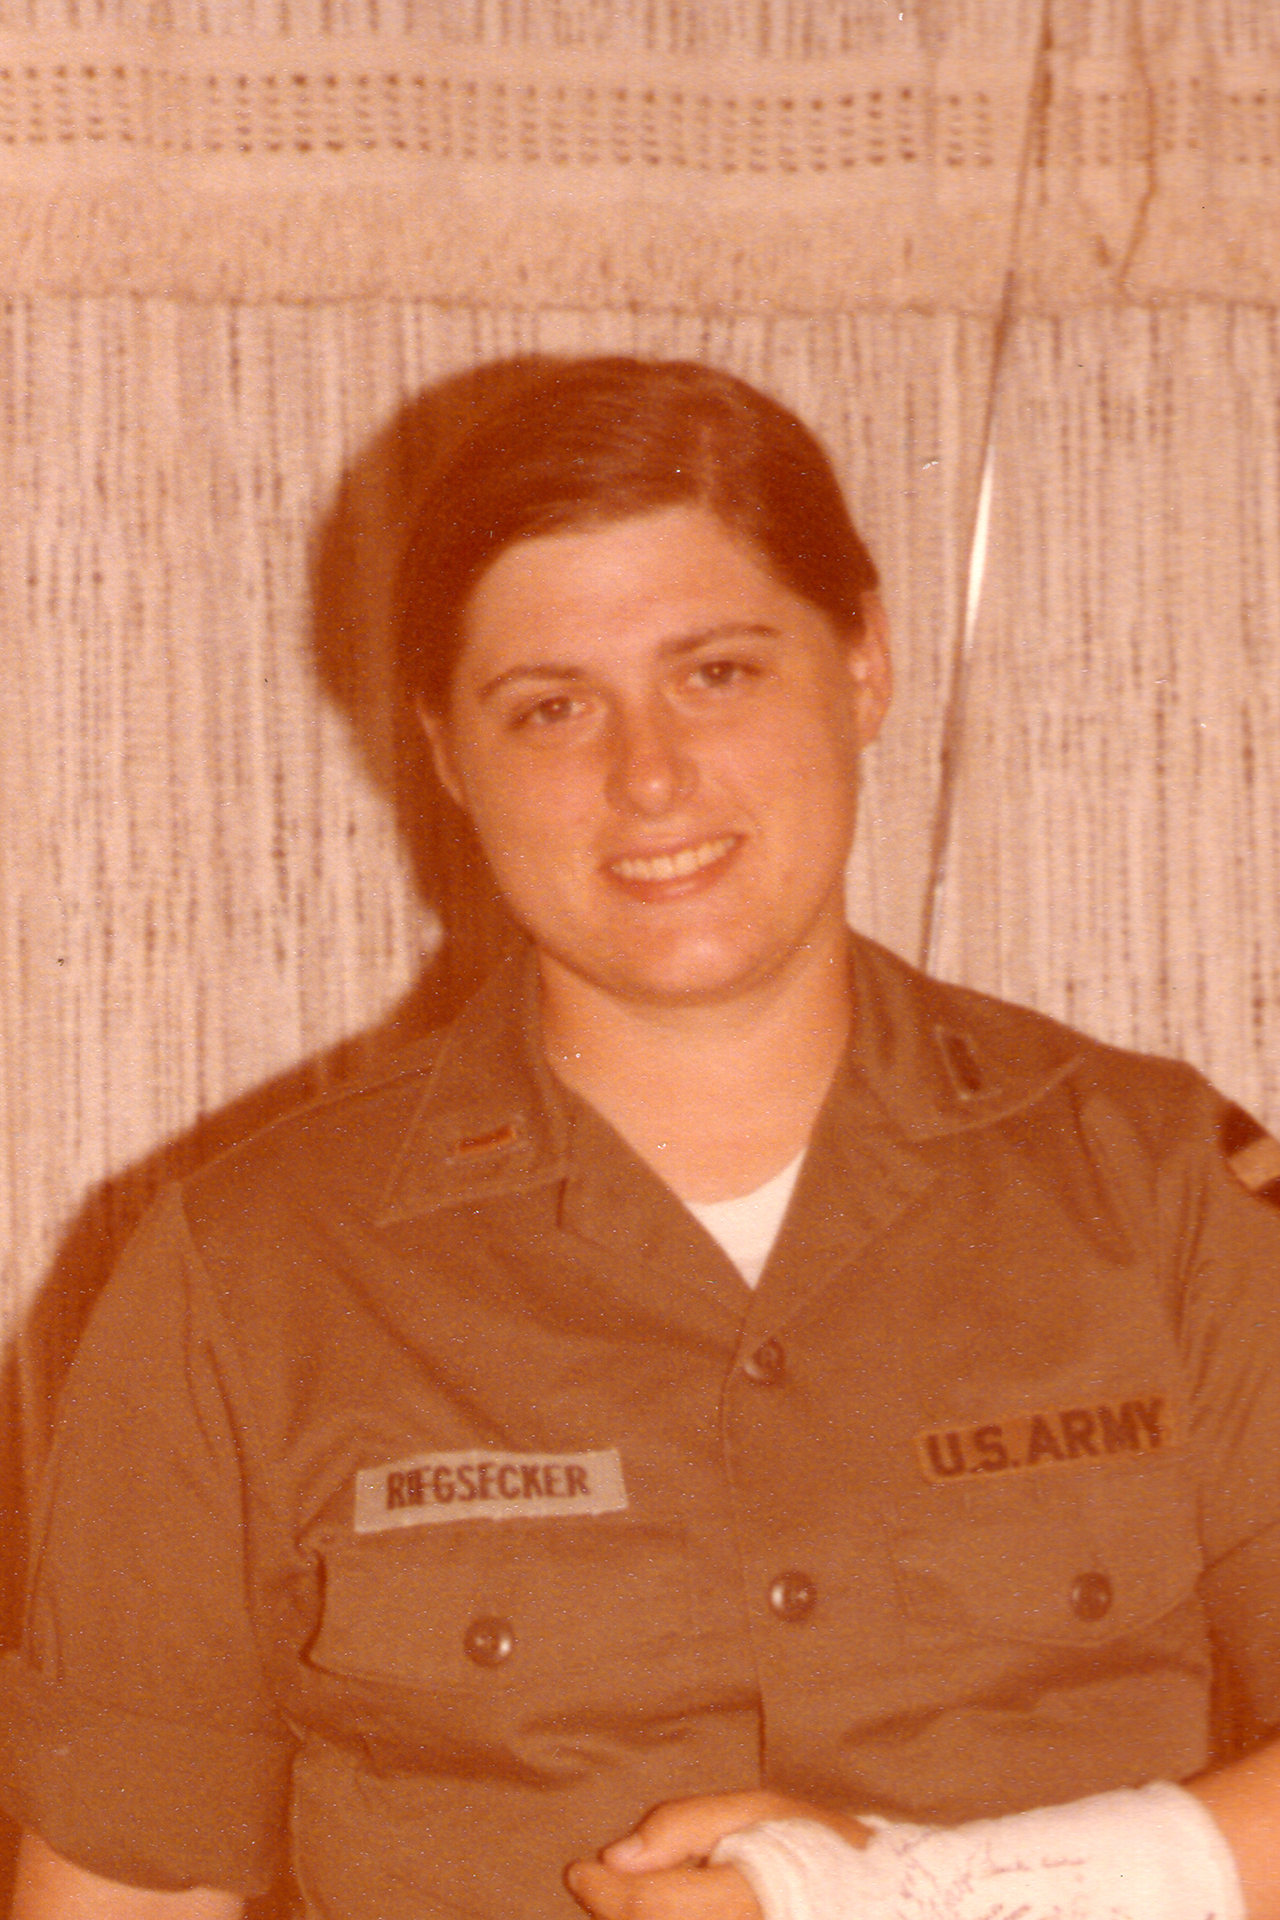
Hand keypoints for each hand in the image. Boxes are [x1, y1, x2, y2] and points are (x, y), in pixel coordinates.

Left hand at [565, 1790, 871, 1919]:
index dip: (602, 1892)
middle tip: (618, 1879)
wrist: (885, 1907)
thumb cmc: (818, 1851)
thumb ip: (682, 1826)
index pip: (649, 1907)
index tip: (578, 1872)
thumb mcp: (757, 1811)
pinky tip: (677, 1908)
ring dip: (642, 1918)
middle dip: (620, 1907)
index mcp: (749, 1897)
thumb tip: (611, 1856)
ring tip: (662, 1889)